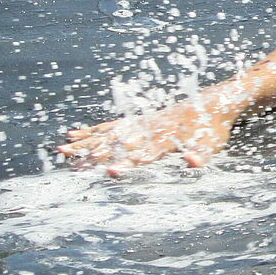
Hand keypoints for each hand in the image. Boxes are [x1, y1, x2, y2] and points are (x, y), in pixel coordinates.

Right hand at [57, 99, 235, 175]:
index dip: (129, 163)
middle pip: (118, 143)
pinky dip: (93, 130)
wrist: (213, 101)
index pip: (144, 154)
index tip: (111, 172)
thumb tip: (192, 163)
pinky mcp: (139, 120)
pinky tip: (74, 134)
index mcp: (166, 138)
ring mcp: (141, 123)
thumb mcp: (213, 143)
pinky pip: (112, 125)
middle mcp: (149, 129)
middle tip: (72, 166)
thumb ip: (201, 154)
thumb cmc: (213, 128)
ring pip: (108, 134)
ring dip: (86, 143)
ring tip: (62, 151)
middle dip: (96, 155)